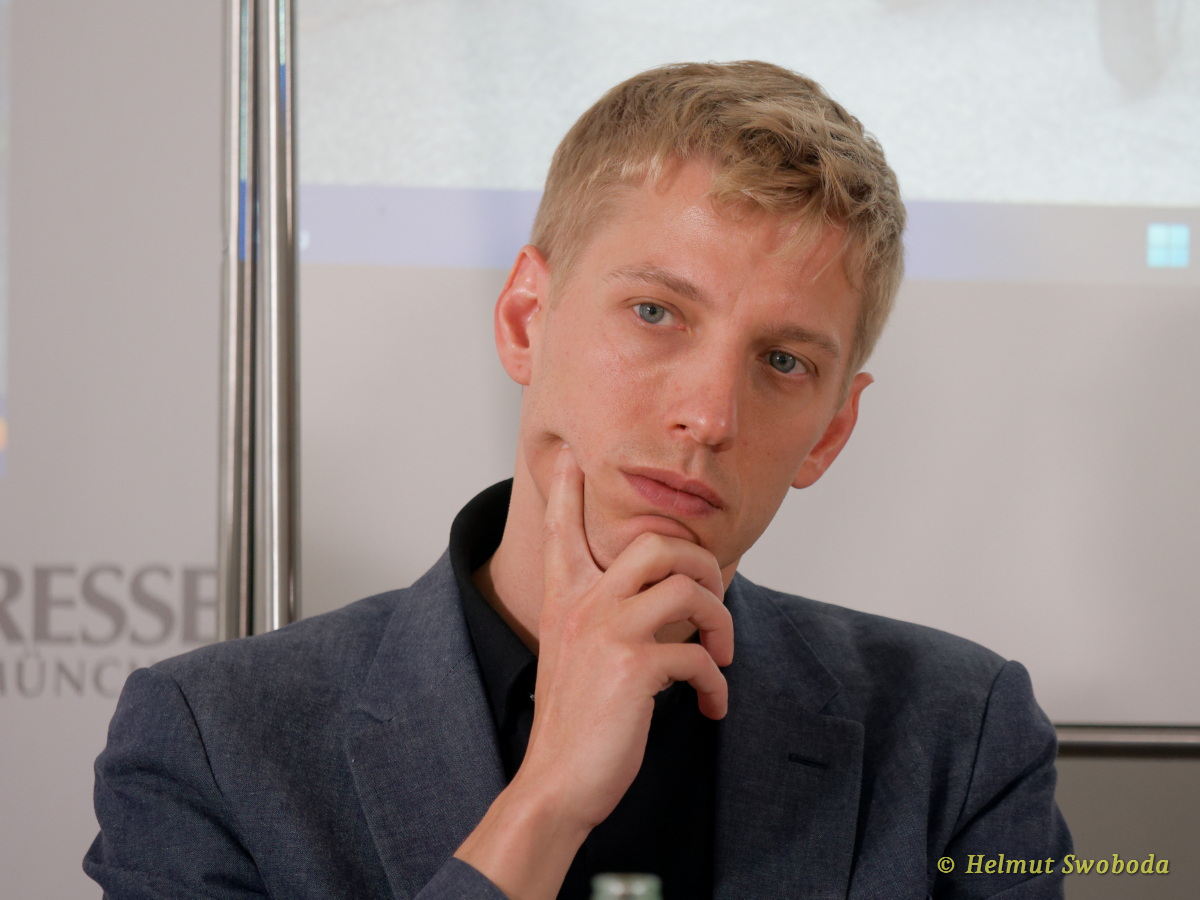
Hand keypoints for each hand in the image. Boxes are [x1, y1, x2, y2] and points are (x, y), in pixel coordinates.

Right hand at [510, 444, 733, 831]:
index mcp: (565, 599)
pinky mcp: (635, 668)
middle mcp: (583, 605)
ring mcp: (608, 632)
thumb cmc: (575, 721)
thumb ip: (607, 618)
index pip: (562, 529)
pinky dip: (718, 682)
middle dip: (702, 563)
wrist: (557, 782)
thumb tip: (669, 603)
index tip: (570, 458)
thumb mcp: (578, 655)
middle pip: (656, 543)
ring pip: (688, 590)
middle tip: (714, 596)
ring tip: (721, 653)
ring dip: (720, 622)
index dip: (567, 490)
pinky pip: (699, 656)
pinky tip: (713, 704)